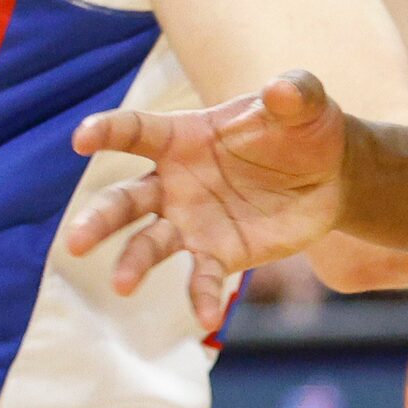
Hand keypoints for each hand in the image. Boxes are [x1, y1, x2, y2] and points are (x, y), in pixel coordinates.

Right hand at [64, 71, 347, 330]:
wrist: (331, 175)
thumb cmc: (303, 128)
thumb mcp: (303, 103)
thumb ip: (293, 93)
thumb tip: (280, 90)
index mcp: (184, 137)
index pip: (135, 131)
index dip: (107, 132)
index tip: (81, 139)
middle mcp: (175, 182)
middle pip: (125, 200)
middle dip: (99, 219)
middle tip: (76, 242)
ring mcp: (191, 222)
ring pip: (148, 244)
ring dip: (132, 263)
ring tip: (122, 285)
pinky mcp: (218, 254)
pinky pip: (201, 278)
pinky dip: (200, 297)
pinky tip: (205, 318)